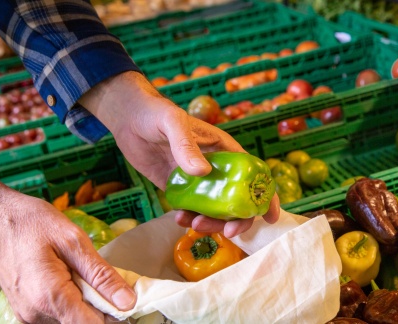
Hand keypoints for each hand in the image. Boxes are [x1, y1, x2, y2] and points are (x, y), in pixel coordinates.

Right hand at [0, 166, 134, 322]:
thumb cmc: (32, 223)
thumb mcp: (74, 241)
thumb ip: (102, 275)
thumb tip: (127, 301)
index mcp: (51, 297)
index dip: (115, 313)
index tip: (124, 295)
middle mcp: (37, 314)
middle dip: (102, 307)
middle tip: (104, 279)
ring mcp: (28, 315)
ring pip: (71, 321)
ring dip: (86, 304)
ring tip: (82, 275)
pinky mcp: (26, 311)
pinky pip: (57, 316)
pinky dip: (71, 303)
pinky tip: (70, 280)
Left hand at [81, 71, 279, 236]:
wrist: (128, 119)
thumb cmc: (156, 113)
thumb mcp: (173, 123)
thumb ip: (186, 146)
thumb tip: (203, 173)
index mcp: (225, 150)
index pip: (254, 174)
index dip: (265, 195)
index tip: (270, 217)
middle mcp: (216, 168)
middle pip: (237, 200)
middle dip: (236, 219)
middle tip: (226, 232)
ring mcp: (198, 181)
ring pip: (215, 210)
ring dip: (211, 222)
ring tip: (193, 224)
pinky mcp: (179, 189)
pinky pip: (191, 210)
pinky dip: (189, 219)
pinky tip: (178, 218)